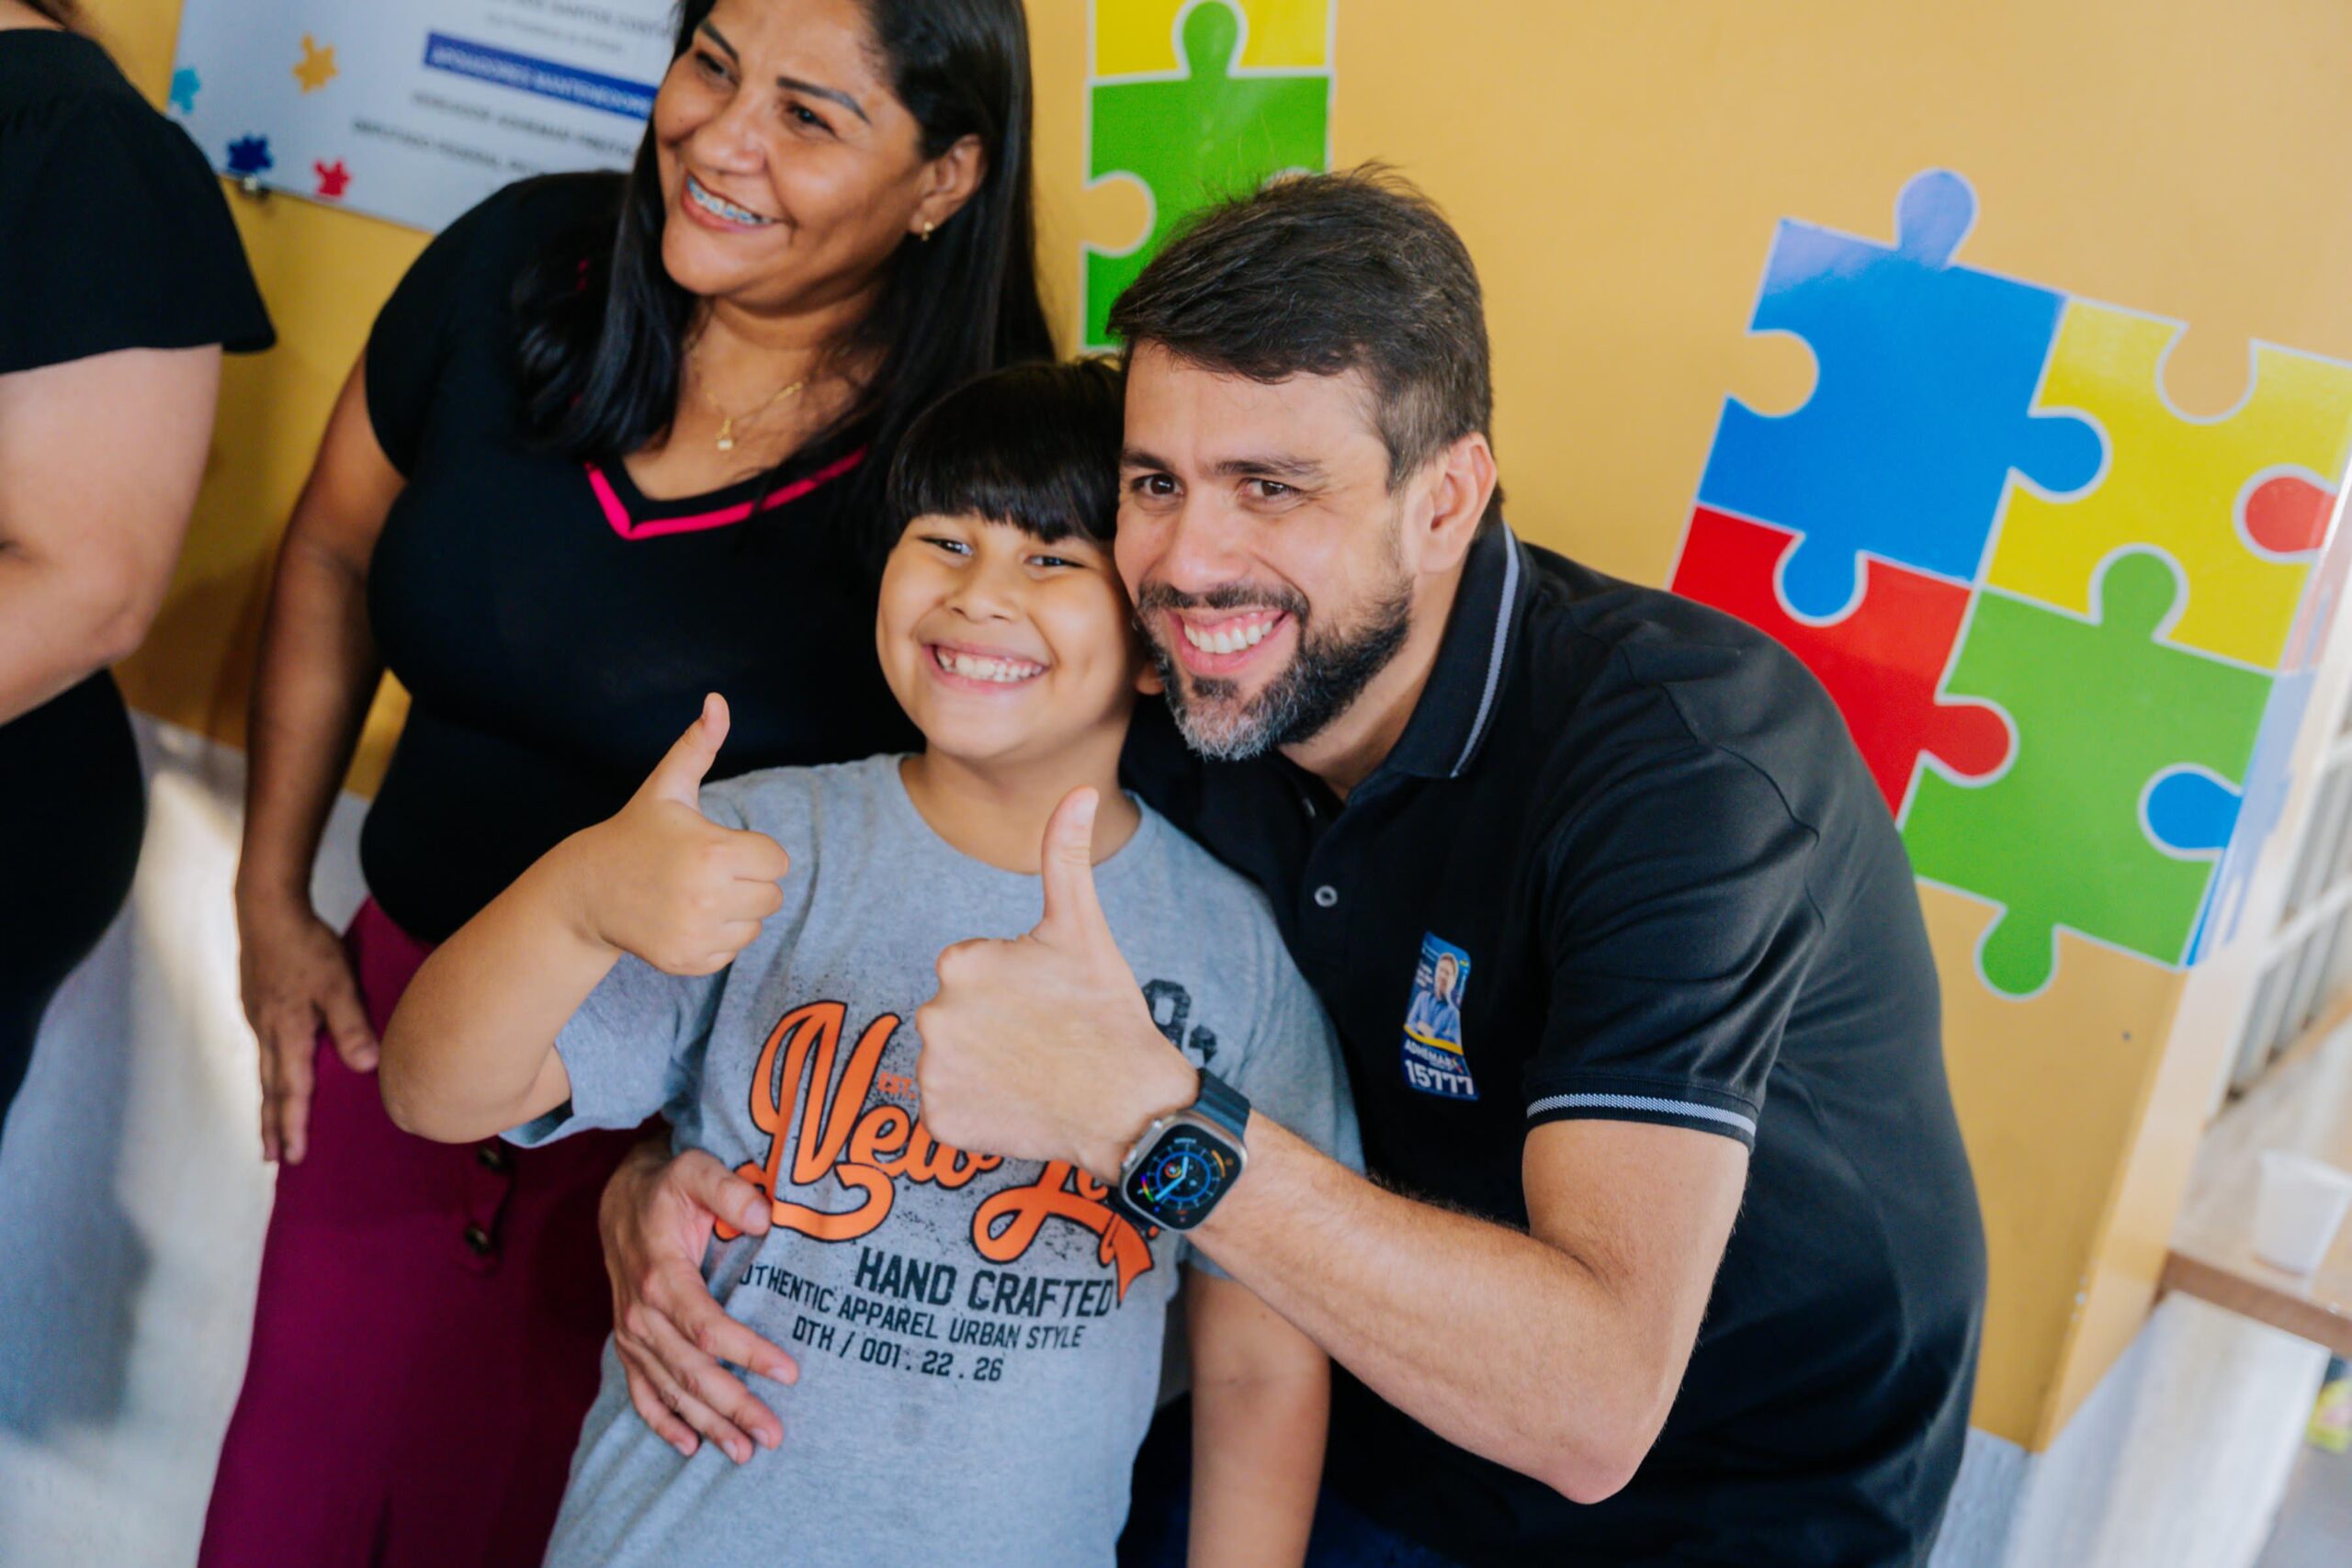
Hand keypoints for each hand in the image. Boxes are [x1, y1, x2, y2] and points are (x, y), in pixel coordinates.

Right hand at [236, 893, 375, 1164]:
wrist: (265, 909)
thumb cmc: (305, 945)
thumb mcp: (338, 984)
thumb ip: (352, 1025)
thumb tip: (368, 1067)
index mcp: (288, 1034)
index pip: (292, 1091)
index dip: (293, 1125)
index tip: (293, 1157)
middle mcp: (267, 1032)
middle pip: (270, 1089)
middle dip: (273, 1125)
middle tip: (273, 1158)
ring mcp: (258, 1018)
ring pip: (264, 1070)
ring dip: (268, 1103)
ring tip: (270, 1127)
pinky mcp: (257, 1003)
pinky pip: (264, 1050)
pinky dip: (269, 1074)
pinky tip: (275, 1071)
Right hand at [563, 693, 793, 975]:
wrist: (589, 890)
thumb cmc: (637, 833)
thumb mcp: (667, 787)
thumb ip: (698, 745)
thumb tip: (718, 701)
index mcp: (713, 852)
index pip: (777, 860)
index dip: (753, 851)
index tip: (719, 846)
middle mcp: (707, 897)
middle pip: (773, 895)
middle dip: (748, 881)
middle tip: (707, 871)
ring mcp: (696, 934)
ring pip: (756, 925)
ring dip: (736, 911)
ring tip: (696, 893)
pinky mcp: (688, 961)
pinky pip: (733, 951)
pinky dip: (718, 938)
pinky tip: (686, 918)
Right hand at [601, 1139, 799, 1462]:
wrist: (621, 1197)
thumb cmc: (667, 1186)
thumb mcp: (696, 1170)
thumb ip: (729, 1190)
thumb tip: (765, 1217)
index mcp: (662, 1277)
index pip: (708, 1328)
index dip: (748, 1353)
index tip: (788, 1373)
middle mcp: (642, 1314)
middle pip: (692, 1372)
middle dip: (734, 1407)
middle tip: (773, 1435)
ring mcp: (632, 1333)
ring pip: (671, 1390)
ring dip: (707, 1424)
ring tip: (744, 1451)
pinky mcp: (627, 1343)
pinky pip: (640, 1392)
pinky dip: (662, 1421)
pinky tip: (689, 1445)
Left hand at [915, 788, 1197, 1181]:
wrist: (1127, 1106)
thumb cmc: (1105, 1012)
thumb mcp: (1083, 927)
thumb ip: (1065, 855)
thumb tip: (1078, 788)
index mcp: (958, 962)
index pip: (970, 970)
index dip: (1011, 986)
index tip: (1045, 1003)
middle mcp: (932, 1015)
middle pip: (956, 1013)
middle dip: (992, 1024)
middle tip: (1041, 1038)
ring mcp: (934, 1073)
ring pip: (950, 1059)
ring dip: (982, 1066)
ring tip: (1031, 1071)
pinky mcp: (940, 1122)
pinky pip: (947, 1107)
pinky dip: (976, 1109)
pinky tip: (1015, 1103)